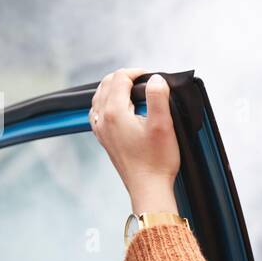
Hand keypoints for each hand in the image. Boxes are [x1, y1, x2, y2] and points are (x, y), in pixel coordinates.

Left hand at [90, 69, 180, 213]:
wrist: (149, 188)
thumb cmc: (157, 161)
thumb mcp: (163, 125)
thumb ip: (158, 96)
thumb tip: (155, 79)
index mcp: (114, 112)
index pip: (120, 78)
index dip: (137, 72)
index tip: (152, 76)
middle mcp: (102, 119)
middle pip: (106, 84)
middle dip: (124, 77)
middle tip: (144, 80)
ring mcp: (101, 130)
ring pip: (99, 97)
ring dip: (114, 88)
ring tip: (132, 89)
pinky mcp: (104, 139)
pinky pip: (98, 112)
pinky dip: (106, 102)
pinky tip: (117, 107)